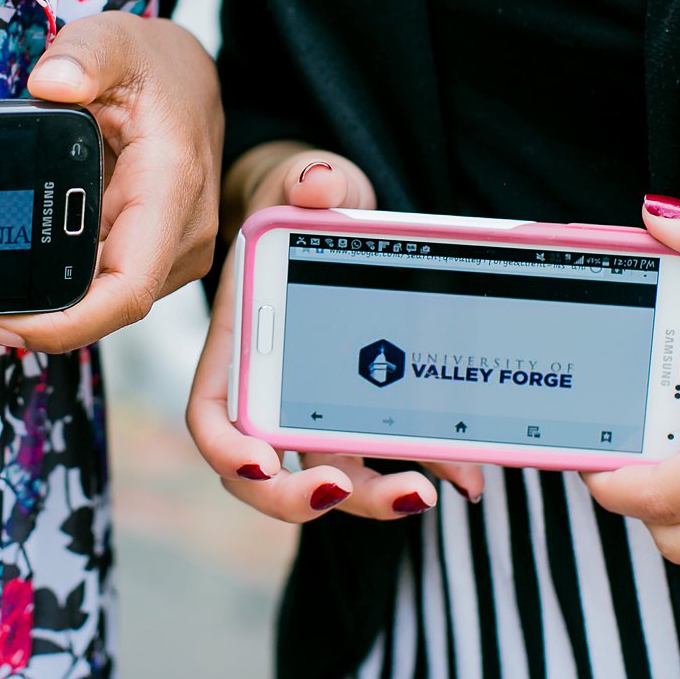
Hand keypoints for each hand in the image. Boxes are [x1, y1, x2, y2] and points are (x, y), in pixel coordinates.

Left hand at [0, 12, 220, 355]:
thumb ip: (86, 55)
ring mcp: (150, 256)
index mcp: (171, 195)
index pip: (126, 290)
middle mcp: (171, 242)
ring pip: (78, 309)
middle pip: (88, 312)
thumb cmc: (158, 68)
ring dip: (6, 318)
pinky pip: (76, 288)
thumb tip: (50, 82)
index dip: (64, 323)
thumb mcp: (118, 41)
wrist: (187, 81)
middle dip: (6, 326)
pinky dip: (24, 297)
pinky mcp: (125, 256)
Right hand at [185, 151, 484, 520]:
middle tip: (339, 490)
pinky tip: (468, 473)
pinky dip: (426, 467)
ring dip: (372, 498)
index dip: (226, 448)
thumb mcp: (305, 181)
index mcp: (240, 344)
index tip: (261, 460)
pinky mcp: (367, 407)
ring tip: (426, 493)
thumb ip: (308, 180)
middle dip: (297, 497)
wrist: (337, 210)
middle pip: (267, 470)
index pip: (211, 415)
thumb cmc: (305, 202)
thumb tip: (318, 182)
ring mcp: (319, 405)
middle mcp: (272, 388)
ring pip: (333, 475)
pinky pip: (389, 452)